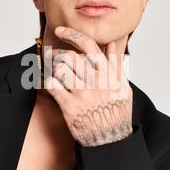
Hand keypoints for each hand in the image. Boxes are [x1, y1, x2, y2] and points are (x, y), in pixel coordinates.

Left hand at [43, 26, 132, 146]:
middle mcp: (95, 80)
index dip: (72, 34)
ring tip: (50, 68)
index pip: (88, 45)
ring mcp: (82, 93)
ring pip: (59, 68)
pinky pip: (52, 86)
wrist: (111, 139)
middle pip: (69, 55)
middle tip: (52, 56)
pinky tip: (48, 82)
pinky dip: (47, 81)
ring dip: (52, 66)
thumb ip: (115, 65)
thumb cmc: (117, 113)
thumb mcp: (123, 87)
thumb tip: (110, 46)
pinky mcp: (70, 106)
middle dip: (57, 53)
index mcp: (108, 73)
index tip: (60, 31)